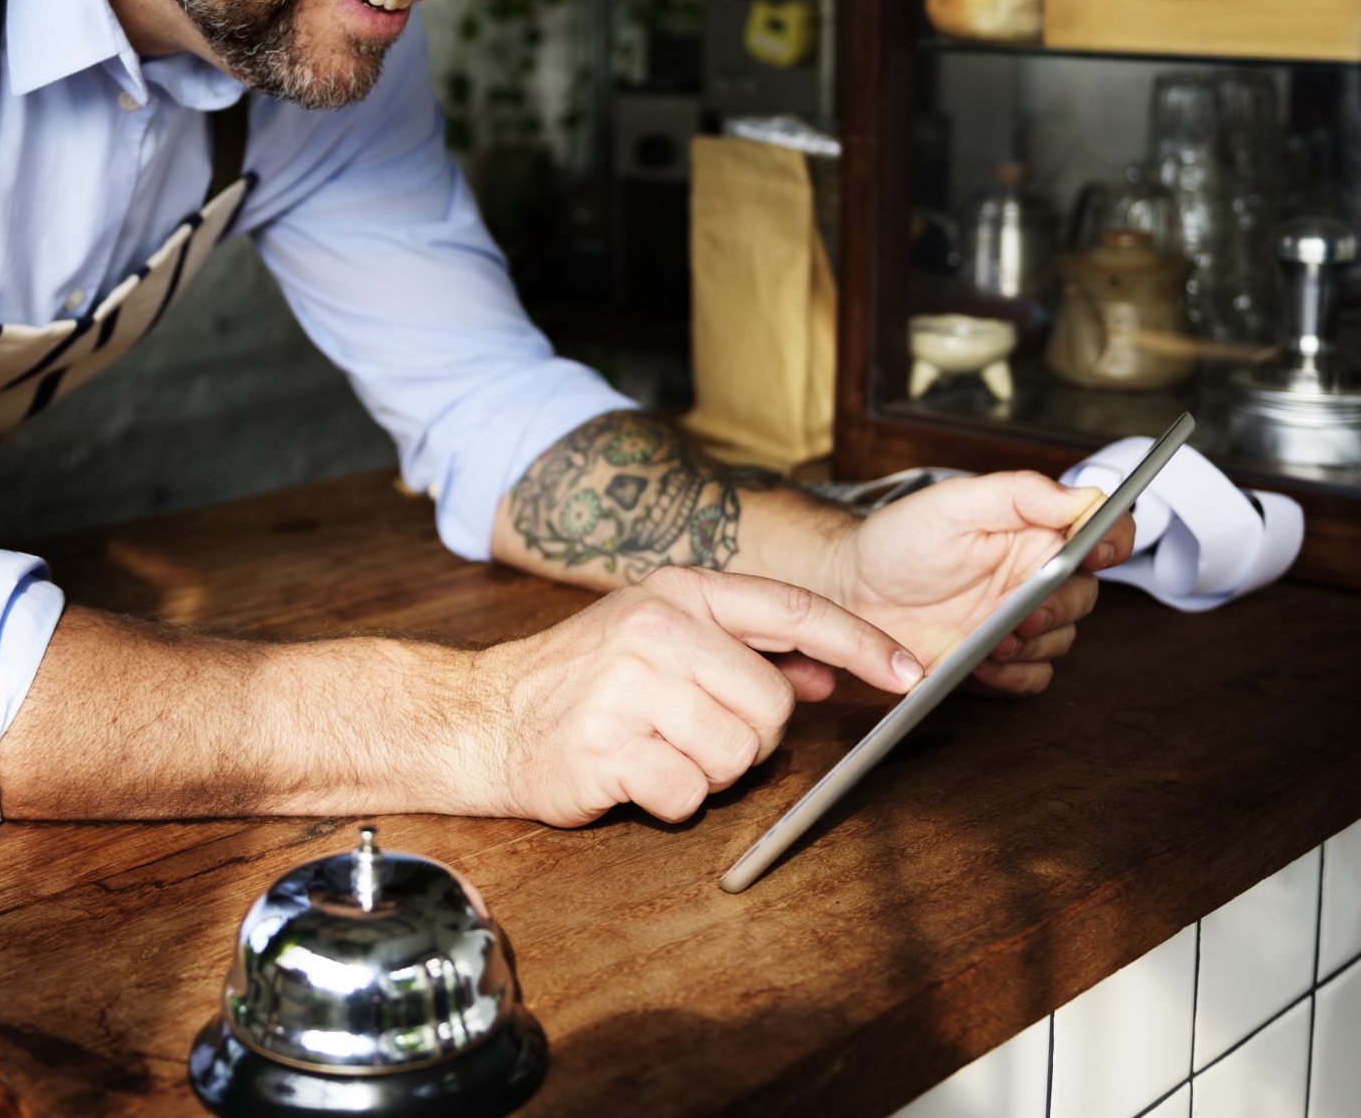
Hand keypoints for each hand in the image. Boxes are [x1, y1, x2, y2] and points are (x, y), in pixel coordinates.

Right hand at [474, 566, 925, 826]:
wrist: (484, 717)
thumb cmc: (579, 682)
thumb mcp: (659, 639)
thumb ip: (742, 649)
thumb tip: (822, 671)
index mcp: (677, 593)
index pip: (793, 609)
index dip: (860, 643)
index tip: (909, 673)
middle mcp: (656, 631)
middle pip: (771, 706)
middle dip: (746, 738)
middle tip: (692, 733)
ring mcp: (629, 688)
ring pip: (736, 756)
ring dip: (706, 772)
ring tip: (656, 750)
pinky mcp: (608, 748)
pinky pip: (689, 796)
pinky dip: (669, 800)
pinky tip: (631, 775)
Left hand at [828, 471, 1136, 694]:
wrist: (851, 589)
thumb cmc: (898, 539)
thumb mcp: (953, 504)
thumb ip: (1019, 494)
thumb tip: (1083, 498)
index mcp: (1034, 532)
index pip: (1101, 531)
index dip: (1113, 540)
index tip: (1098, 551)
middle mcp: (1034, 576)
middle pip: (1085, 595)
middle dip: (1060, 607)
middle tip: (1022, 613)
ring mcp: (1017, 620)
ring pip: (1062, 640)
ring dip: (1035, 643)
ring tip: (990, 639)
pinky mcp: (997, 660)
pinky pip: (1034, 677)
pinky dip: (1016, 675)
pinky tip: (984, 662)